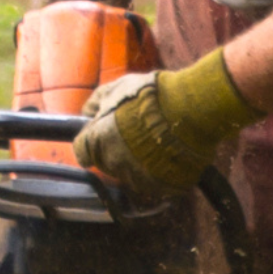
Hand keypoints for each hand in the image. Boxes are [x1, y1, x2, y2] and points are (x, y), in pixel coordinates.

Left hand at [74, 52, 263, 198]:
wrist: (190, 109)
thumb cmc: (152, 96)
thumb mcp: (117, 87)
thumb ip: (96, 101)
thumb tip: (87, 112)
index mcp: (96, 142)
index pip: (83, 152)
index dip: (93, 141)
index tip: (104, 134)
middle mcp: (112, 165)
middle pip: (107, 163)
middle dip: (117, 150)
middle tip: (136, 132)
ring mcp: (136, 178)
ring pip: (130, 173)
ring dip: (138, 161)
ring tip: (157, 140)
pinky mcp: (160, 187)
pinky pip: (154, 181)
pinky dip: (159, 171)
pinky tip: (169, 153)